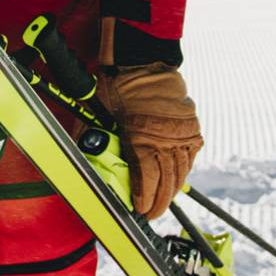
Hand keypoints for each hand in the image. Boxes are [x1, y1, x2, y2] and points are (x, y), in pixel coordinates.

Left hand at [95, 62, 202, 218]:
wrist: (141, 61)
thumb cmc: (115, 86)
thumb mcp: (98, 115)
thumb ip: (95, 141)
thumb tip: (84, 162)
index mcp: (142, 139)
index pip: (146, 181)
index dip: (144, 200)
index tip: (139, 210)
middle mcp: (166, 139)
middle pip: (166, 182)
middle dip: (158, 203)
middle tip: (150, 214)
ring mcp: (182, 133)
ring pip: (181, 172)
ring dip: (173, 190)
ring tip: (164, 201)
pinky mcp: (191, 126)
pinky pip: (191, 155)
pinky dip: (184, 169)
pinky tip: (178, 178)